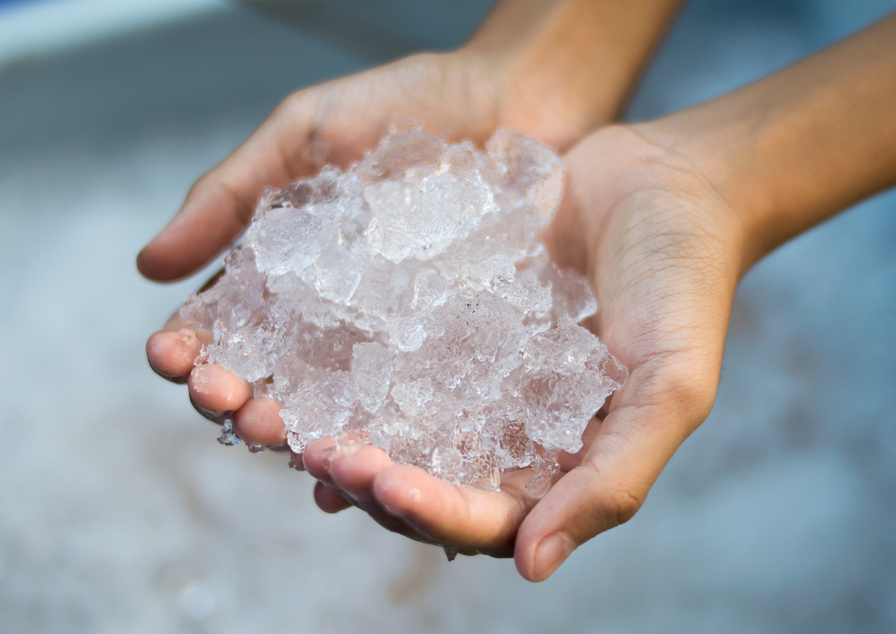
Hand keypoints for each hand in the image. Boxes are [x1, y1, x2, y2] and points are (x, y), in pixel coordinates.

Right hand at [143, 47, 602, 431]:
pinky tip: (376, 462)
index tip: (171, 357)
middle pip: (270, 377)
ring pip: (336, 403)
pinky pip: (417, 400)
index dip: (189, 348)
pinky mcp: (450, 347)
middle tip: (238, 413)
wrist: (510, 100)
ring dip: (306, 432)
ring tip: (292, 443)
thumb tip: (148, 267)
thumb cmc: (402, 103)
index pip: (219, 324)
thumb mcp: (306, 132)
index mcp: (278, 270)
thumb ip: (232, 192)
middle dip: (242, 403)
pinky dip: (393, 437)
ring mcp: (388, 337)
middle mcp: (327, 316)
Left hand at [299, 123, 746, 577]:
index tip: (385, 484)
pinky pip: (390, 343)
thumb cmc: (685, 284)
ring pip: (395, 418)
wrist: (666, 178)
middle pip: (427, 475)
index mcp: (559, 463)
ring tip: (286, 417)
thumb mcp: (672, 386)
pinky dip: (346, 356)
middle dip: (370, 476)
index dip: (433, 510)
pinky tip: (301, 350)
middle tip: (319, 454)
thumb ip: (614, 479)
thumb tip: (535, 568)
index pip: (486, 517)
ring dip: (343, 424)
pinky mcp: (446, 313)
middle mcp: (507, 426)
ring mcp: (472, 369)